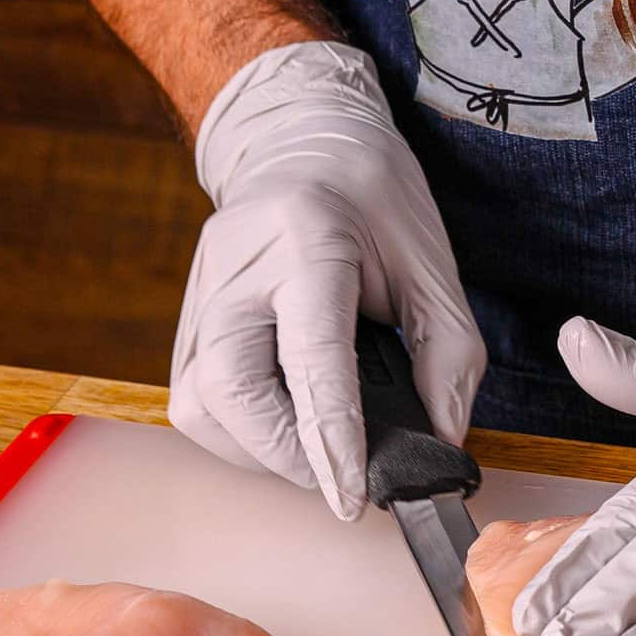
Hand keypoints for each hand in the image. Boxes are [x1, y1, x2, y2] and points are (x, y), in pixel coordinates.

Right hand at [170, 42, 485, 519]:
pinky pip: (193, 396)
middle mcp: (238, 268)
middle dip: (284, 454)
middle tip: (339, 473)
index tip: (353, 497)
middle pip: (229, 390)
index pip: (310, 358)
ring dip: (256, 448)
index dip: (331, 439)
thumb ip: (448, 356)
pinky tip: (283, 422)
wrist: (303, 138)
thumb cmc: (374, 198)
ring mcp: (201, 291)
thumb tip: (439, 443)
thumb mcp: (432, 265)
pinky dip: (238, 430)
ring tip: (312, 448)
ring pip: (199, 404)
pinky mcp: (187, 315)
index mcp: (306, 240)